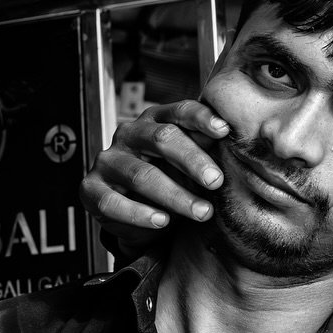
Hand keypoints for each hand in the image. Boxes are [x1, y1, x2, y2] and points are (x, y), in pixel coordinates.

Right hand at [79, 99, 229, 255]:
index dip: (202, 118)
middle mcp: (130, 134)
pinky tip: (163, 221)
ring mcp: (109, 160)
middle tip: (216, 181)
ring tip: (202, 212)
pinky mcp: (91, 188)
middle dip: (193, 161)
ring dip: (176, 195)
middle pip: (162, 139)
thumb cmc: (170, 176)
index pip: (180, 111)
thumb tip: (241, 143)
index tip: (224, 131)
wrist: (138, 211)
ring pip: (142, 175)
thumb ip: (208, 148)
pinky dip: (141, 214)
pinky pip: (114, 202)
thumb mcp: (190, 160)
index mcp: (156, 119)